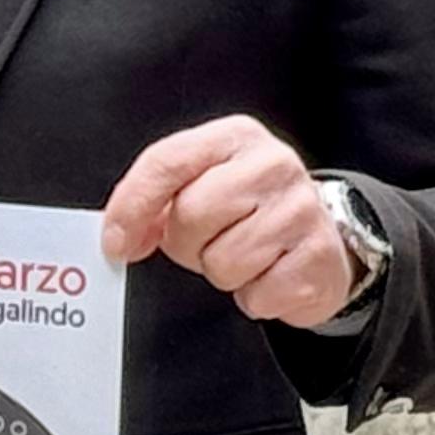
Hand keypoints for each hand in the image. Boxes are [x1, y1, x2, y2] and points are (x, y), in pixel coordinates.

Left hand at [101, 116, 351, 327]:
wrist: (319, 238)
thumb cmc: (250, 211)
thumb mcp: (204, 184)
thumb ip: (157, 198)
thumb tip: (119, 235)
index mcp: (235, 137)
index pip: (166, 161)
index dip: (132, 206)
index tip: (115, 244)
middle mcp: (273, 164)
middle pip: (192, 215)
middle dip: (188, 245)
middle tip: (208, 243)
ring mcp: (302, 208)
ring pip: (224, 262)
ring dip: (224, 274)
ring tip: (245, 256)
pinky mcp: (319, 255)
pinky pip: (257, 295)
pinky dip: (256, 298)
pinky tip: (271, 273)